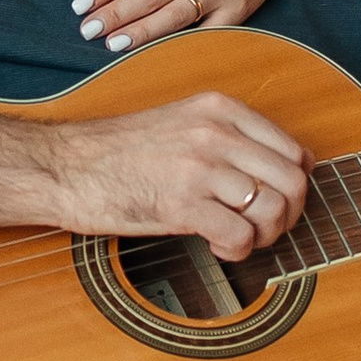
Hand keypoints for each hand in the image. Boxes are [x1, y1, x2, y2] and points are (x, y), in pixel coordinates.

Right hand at [42, 91, 310, 261]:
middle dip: (290, 216)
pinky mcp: (180, 204)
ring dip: (266, 236)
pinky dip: (238, 251)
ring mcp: (199, 167)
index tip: (278, 202)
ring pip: (275, 209)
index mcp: (220, 109)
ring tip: (241, 239)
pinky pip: (241, 235)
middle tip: (266, 230)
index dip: (296, 186)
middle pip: (294, 182)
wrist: (64, 166)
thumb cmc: (118, 152)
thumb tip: (285, 170)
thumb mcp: (182, 122)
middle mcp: (216, 133)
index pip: (294, 151)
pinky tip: (217, 247)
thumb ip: (229, 138)